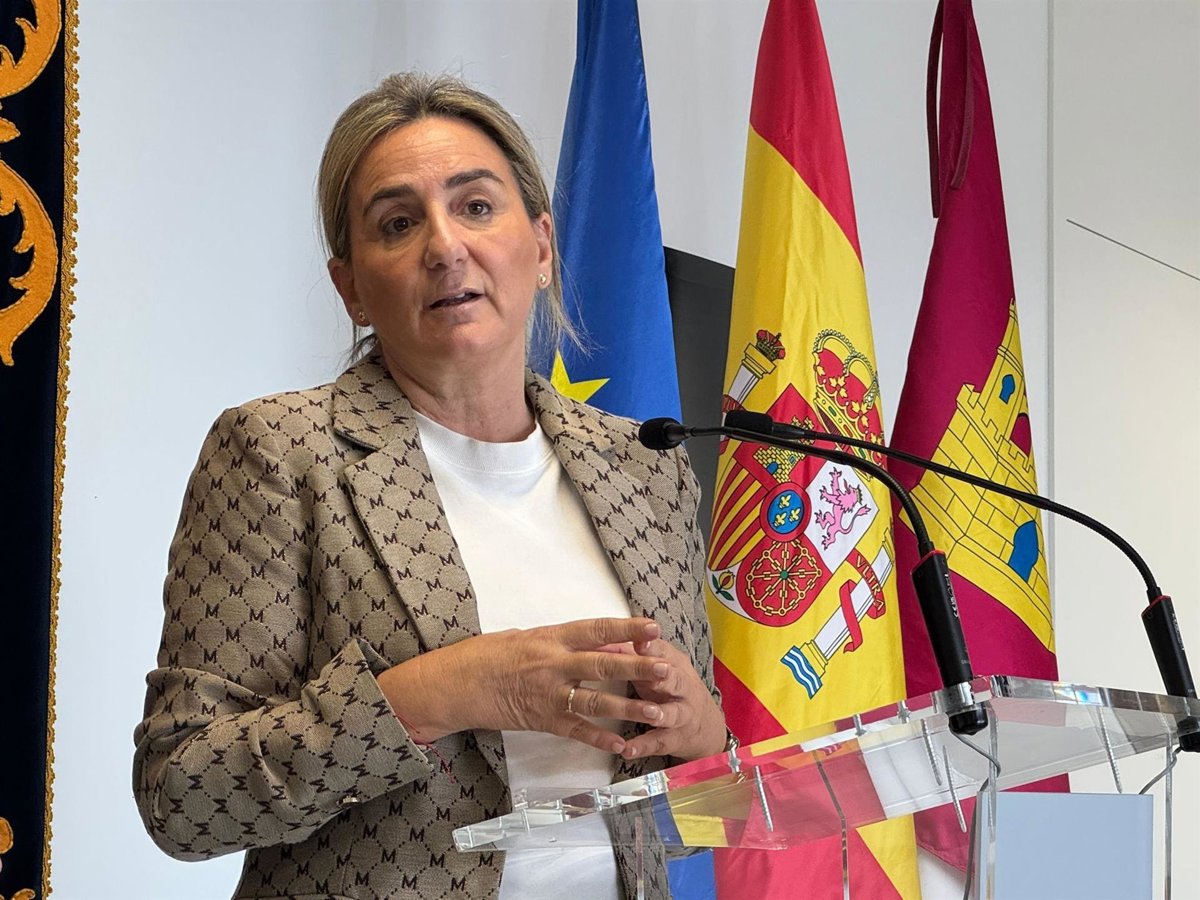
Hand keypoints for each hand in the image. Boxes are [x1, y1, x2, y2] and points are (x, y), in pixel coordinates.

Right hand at [378, 618, 672, 754]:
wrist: (455, 684)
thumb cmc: (487, 654)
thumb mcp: (524, 636)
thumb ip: (560, 640)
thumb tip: (594, 641)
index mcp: (551, 637)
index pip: (596, 629)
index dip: (627, 629)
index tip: (653, 627)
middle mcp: (553, 664)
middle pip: (603, 664)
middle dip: (637, 667)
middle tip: (666, 668)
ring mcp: (548, 693)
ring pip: (596, 701)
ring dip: (628, 707)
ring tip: (657, 711)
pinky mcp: (541, 719)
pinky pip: (576, 730)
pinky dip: (600, 737)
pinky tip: (621, 744)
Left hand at [615, 638, 725, 762]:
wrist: (705, 725)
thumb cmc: (669, 687)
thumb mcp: (657, 667)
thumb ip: (632, 654)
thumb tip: (599, 640)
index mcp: (674, 664)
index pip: (662, 651)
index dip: (651, 645)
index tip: (639, 640)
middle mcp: (681, 688)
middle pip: (674, 679)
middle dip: (664, 675)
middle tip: (657, 671)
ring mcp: (680, 714)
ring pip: (672, 713)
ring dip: (660, 713)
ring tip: (649, 713)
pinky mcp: (674, 739)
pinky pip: (659, 742)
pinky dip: (643, 746)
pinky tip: (627, 750)